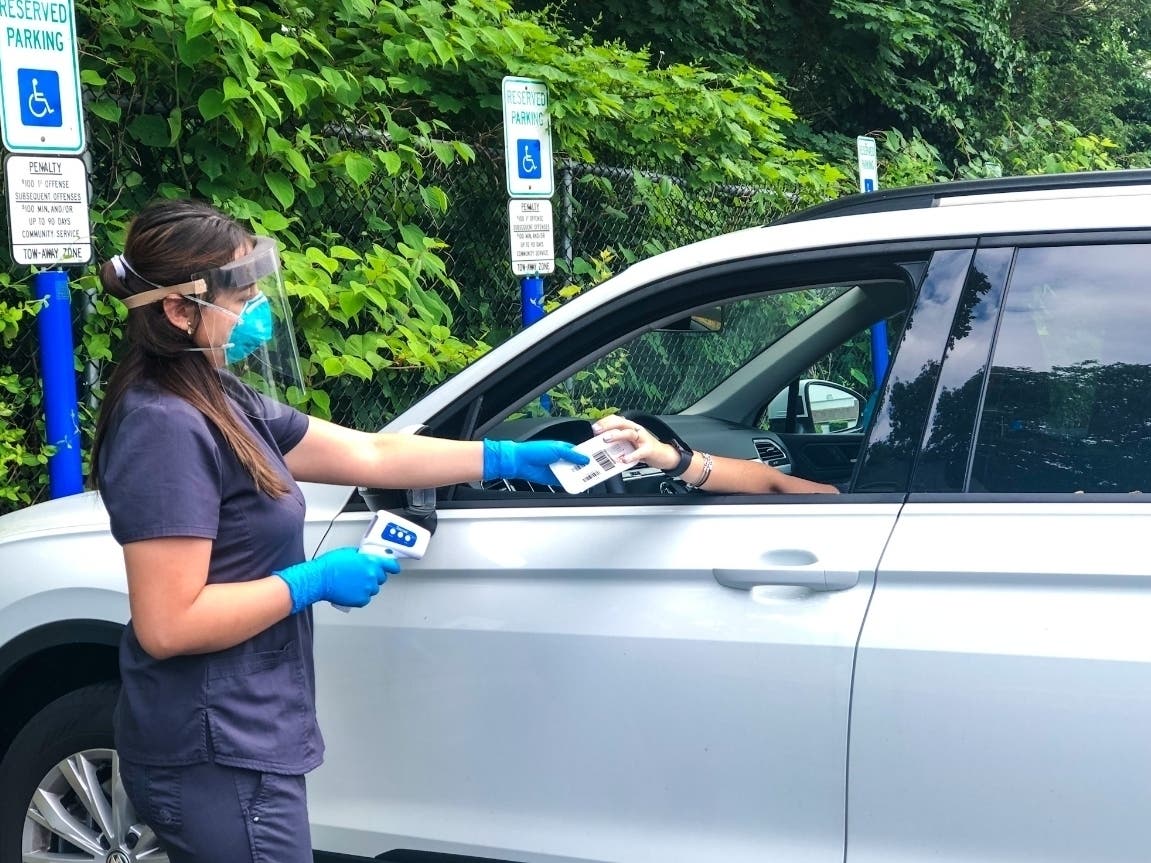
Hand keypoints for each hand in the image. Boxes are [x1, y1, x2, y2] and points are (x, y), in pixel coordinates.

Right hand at [274, 547, 400, 613]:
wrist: (320, 579)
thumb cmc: (331, 565)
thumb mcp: (350, 553)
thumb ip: (363, 557)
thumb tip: (367, 559)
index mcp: (370, 562)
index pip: (390, 565)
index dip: (393, 567)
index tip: (394, 568)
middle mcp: (372, 575)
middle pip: (381, 578)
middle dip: (374, 576)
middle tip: (362, 575)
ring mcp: (367, 588)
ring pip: (374, 589)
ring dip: (367, 586)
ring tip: (353, 583)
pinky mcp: (361, 599)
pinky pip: (366, 598)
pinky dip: (360, 595)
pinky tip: (351, 591)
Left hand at [482, 439, 590, 485]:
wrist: (520, 462)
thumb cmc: (535, 450)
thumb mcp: (557, 449)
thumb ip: (572, 454)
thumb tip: (585, 458)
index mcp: (564, 449)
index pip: (581, 452)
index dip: (590, 455)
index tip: (600, 458)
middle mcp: (563, 459)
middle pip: (579, 464)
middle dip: (587, 467)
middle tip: (599, 470)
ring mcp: (559, 469)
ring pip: (574, 474)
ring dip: (581, 476)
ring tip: (591, 477)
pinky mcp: (555, 479)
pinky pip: (567, 482)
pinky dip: (572, 484)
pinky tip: (579, 484)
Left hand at [591, 415, 678, 470]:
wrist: (664, 455)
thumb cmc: (644, 449)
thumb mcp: (629, 443)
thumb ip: (618, 442)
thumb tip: (599, 445)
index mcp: (630, 427)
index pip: (616, 419)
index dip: (605, 421)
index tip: (594, 428)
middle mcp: (636, 430)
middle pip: (621, 422)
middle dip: (607, 425)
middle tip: (597, 431)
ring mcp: (643, 439)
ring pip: (629, 433)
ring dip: (616, 435)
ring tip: (606, 440)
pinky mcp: (649, 449)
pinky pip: (639, 452)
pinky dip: (631, 455)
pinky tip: (623, 459)